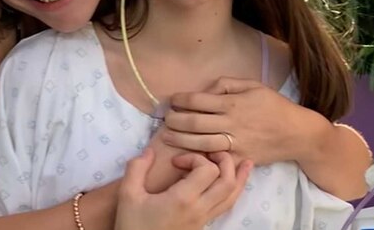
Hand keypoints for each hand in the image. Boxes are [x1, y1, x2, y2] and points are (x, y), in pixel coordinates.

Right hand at [115, 148, 252, 229]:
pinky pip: (225, 206)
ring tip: (245, 163)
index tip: (177, 162)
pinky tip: (231, 183)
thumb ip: (137, 169)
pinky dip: (232, 191)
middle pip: (227, 182)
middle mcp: (199, 210)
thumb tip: (149, 151)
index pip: (208, 169)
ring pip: (232, 197)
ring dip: (238, 177)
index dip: (196, 157)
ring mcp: (204, 220)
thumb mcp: (128, 196)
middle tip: (211, 153)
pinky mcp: (203, 226)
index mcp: (183, 200)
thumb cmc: (132, 226)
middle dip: (225, 162)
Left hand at [164, 77, 333, 165]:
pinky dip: (198, 160)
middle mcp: (232, 123)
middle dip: (175, 120)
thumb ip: (227, 84)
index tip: (172, 100)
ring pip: (200, 142)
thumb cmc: (274, 106)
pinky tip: (182, 158)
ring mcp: (236, 143)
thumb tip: (205, 89)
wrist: (297, 133)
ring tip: (167, 136)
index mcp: (233, 103)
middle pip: (194, 122)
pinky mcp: (240, 158)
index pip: (198, 100)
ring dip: (180, 139)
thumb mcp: (253, 85)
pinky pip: (216, 161)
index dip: (181, 100)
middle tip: (166, 118)